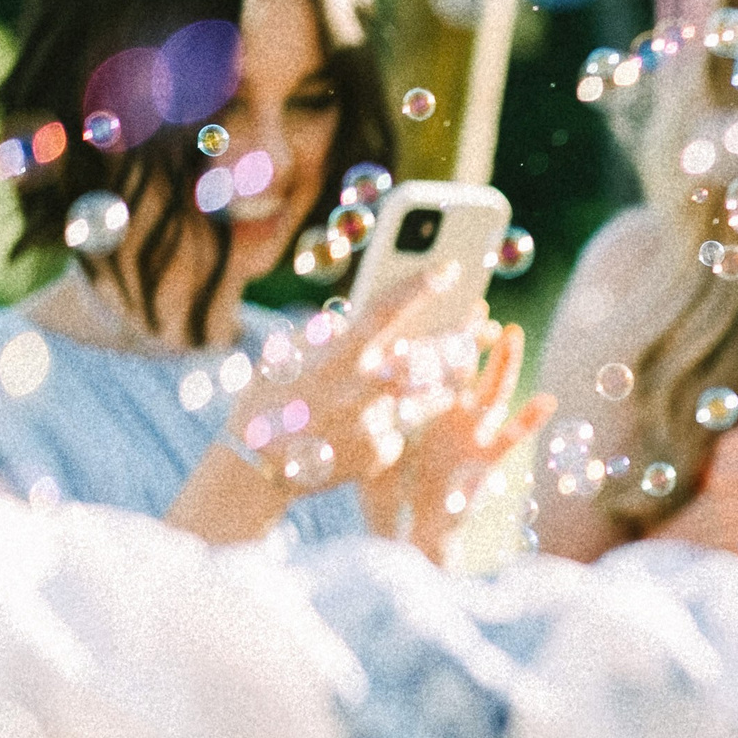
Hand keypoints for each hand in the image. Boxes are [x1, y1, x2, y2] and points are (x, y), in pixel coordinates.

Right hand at [169, 274, 466, 546]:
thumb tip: (354, 314)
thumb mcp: (286, 357)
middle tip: (482, 325)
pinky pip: (404, 429)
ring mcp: (375, 423)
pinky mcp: (382, 452)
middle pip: (428, 357)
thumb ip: (326, 335)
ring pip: (431, 396)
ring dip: (447, 381)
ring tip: (459, 367)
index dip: (419, 288)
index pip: (385, 312)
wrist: (255, 468)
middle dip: (461, 339)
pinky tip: (389, 420)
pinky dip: (400, 421)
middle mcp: (361, 389)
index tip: (450, 269)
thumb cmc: (269, 402)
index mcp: (337, 357)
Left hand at [358, 320, 556, 563]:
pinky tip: (547, 400)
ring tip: (512, 335)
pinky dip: (529, 420)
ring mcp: (475, 437)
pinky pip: (511, 438)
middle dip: (474, 339)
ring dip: (504, 364)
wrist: (411, 530)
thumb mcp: (367, 443)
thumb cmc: (390, 491)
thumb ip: (361, 414)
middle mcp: (456, 418)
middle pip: (468, 369)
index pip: (435, 363)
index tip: (434, 305)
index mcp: (428, 410)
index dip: (437, 334)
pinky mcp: (488, 462)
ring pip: (493, 393)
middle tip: (479, 307)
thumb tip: (341, 378)